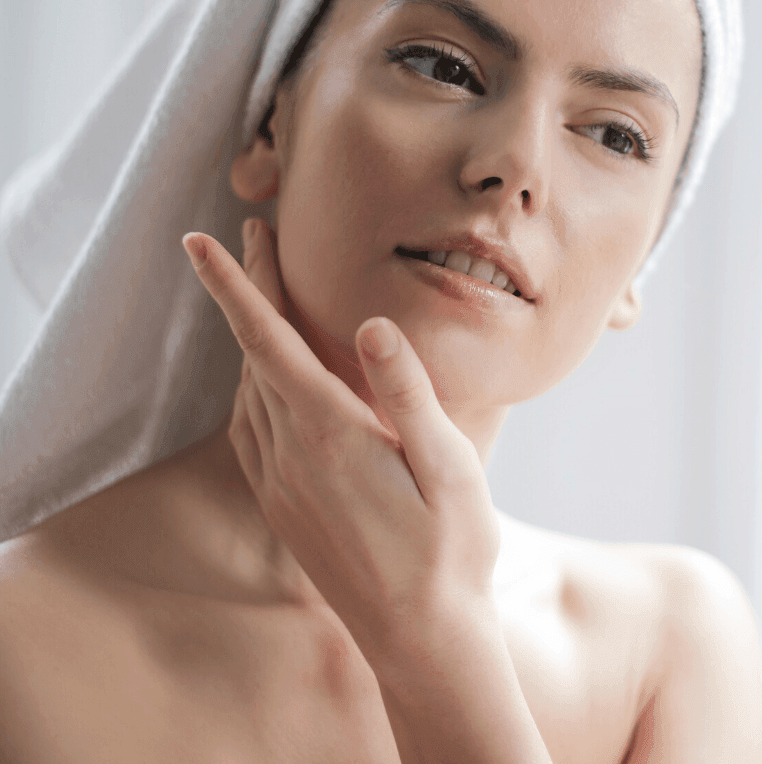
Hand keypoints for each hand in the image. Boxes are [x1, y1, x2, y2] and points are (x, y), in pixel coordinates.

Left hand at [181, 220, 501, 665]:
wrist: (421, 638)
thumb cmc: (449, 548)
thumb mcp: (449, 466)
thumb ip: (407, 394)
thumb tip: (373, 323)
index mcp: (331, 434)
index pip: (269, 342)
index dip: (233, 286)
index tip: (199, 241)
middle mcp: (290, 454)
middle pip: (254, 354)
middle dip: (248, 290)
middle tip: (251, 235)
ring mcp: (279, 484)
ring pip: (247, 390)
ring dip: (249, 336)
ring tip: (262, 295)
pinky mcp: (281, 506)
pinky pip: (249, 429)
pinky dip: (251, 384)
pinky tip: (267, 380)